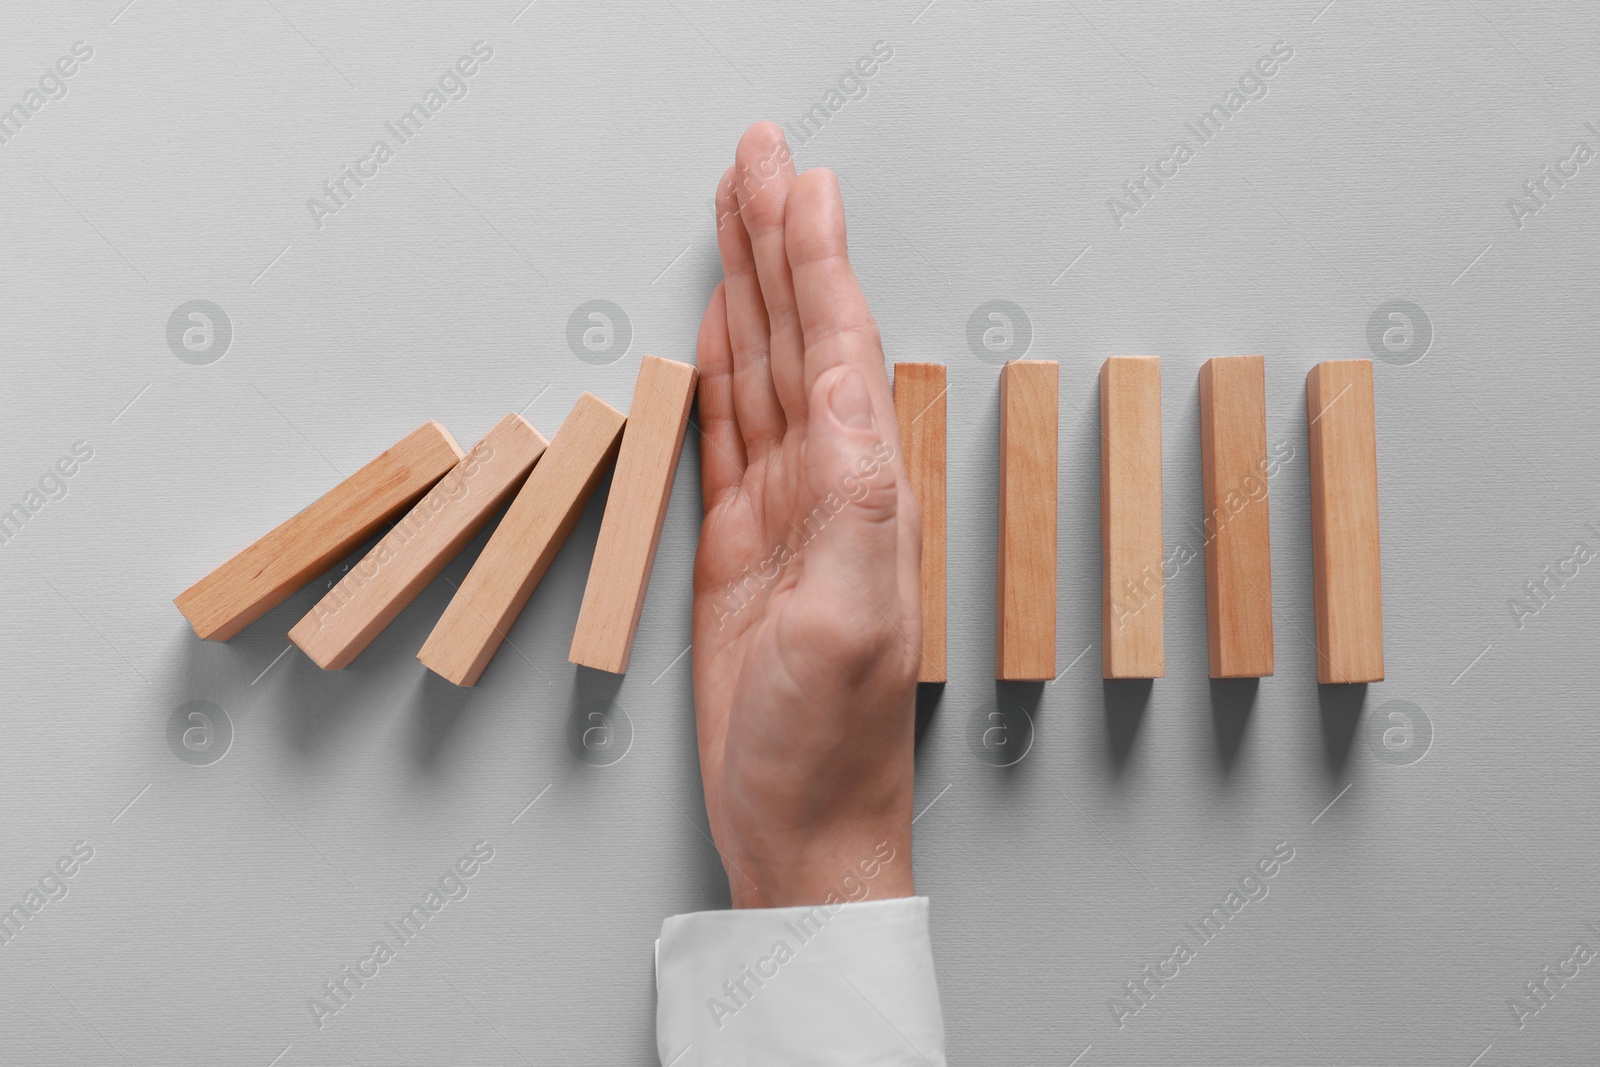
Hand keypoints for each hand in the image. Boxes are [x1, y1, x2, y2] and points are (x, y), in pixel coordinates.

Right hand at [690, 123, 921, 908]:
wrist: (800, 827)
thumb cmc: (830, 745)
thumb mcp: (850, 621)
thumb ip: (853, 500)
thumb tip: (841, 383)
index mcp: (867, 493)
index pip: (837, 347)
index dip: (816, 260)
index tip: (798, 181)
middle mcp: (829, 487)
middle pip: (798, 337)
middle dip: (780, 243)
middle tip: (758, 157)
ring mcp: (781, 512)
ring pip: (760, 372)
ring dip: (750, 288)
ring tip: (738, 212)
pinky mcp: (737, 545)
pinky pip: (725, 434)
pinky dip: (720, 371)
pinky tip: (718, 325)